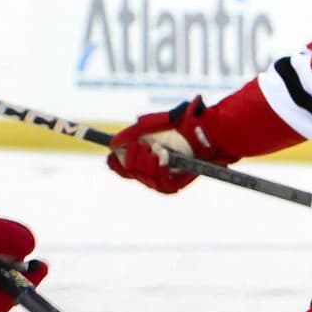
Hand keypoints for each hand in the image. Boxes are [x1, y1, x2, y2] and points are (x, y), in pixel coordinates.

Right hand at [107, 97, 235, 193]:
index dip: (117, 159)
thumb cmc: (175, 127)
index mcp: (136, 157)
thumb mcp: (149, 126)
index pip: (118, 165)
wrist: (200, 132)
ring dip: (149, 160)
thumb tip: (112, 144)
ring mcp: (157, 179)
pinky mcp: (170, 186)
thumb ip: (130, 134)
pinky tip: (164, 156)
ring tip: (160, 148)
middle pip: (128, 170)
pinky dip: (161, 167)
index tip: (118, 149)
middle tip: (145, 145)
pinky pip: (159, 181)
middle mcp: (144, 171)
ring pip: (142, 175)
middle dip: (135, 156)